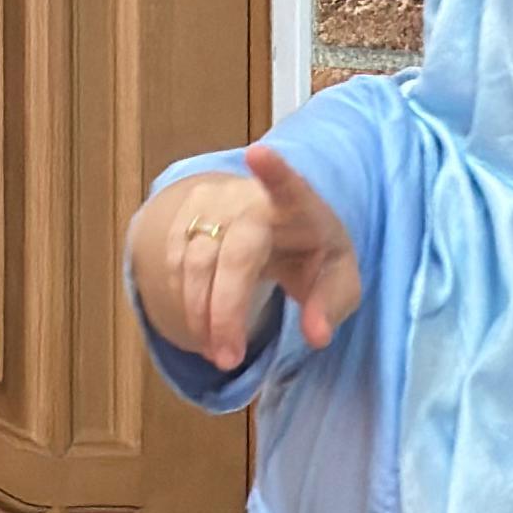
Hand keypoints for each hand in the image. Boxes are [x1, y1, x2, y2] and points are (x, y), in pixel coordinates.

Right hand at [129, 145, 363, 370]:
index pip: (286, 185)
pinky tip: (204, 331)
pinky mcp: (182, 221)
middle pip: (230, 254)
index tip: (257, 152)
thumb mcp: (338, 280)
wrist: (273, 222)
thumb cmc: (312, 253)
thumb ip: (332, 306)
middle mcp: (247, 201)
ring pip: (192, 263)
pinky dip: (186, 304)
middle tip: (229, 360)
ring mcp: (209, 207)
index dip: (273, 170)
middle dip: (225, 311)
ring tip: (219, 355)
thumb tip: (316, 336)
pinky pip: (174, 266)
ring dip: (199, 314)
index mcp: (296, 206)